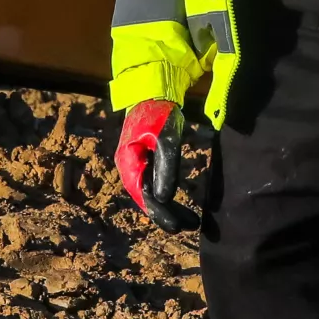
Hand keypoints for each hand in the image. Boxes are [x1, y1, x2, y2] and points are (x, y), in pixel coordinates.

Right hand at [115, 98, 204, 231]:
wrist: (152, 91)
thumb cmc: (159, 112)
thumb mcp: (166, 138)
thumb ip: (165, 167)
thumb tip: (164, 198)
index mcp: (129, 161)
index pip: (143, 194)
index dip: (160, 213)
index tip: (177, 227)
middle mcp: (129, 166)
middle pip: (146, 198)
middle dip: (167, 214)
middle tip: (189, 227)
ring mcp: (136, 164)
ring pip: (150, 193)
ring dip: (168, 207)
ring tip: (190, 220)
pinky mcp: (145, 160)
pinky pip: (154, 184)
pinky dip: (166, 196)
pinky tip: (178, 205)